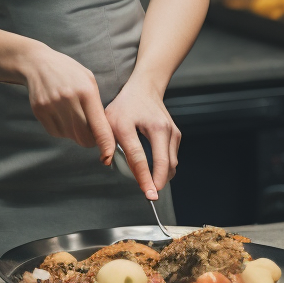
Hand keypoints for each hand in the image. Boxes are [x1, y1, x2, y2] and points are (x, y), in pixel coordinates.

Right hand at [17, 40, 115, 163]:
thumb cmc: (68, 72)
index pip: (99, 127)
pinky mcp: (40, 111)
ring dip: (74, 133)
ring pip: (70, 136)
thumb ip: (97, 105)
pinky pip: (56, 132)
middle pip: (84, 137)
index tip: (108, 156)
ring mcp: (52, 105)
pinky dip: (61, 129)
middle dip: (90, 139)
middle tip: (90, 132)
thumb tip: (104, 132)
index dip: (106, 145)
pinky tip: (59, 113)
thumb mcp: (88, 80)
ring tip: (71, 115)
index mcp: (86, 91)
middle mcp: (68, 99)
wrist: (37, 63)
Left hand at [104, 76, 180, 199]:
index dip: (144, 178)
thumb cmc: (125, 105)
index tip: (149, 194)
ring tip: (149, 181)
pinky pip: (172, 158)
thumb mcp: (110, 120)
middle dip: (158, 182)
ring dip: (162, 176)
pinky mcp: (176, 135)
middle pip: (164, 163)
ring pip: (171, 164)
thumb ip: (107, 141)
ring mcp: (171, 131)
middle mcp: (160, 128)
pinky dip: (165, 167)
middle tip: (150, 194)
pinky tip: (154, 169)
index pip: (141, 158)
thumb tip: (107, 162)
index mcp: (137, 124)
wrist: (145, 88)